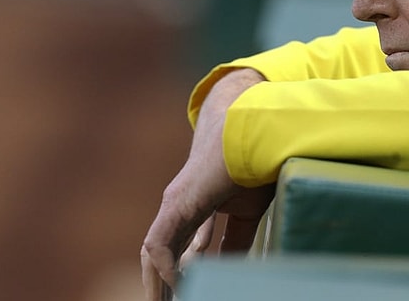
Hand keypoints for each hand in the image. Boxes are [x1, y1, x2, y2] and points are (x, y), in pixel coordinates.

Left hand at [140, 69, 264, 299]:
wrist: (252, 126)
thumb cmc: (254, 162)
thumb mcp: (247, 212)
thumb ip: (236, 240)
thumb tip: (234, 269)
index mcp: (194, 209)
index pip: (179, 251)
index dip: (179, 276)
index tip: (186, 295)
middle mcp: (178, 208)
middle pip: (162, 255)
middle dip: (163, 285)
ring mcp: (175, 204)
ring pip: (154, 253)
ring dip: (157, 283)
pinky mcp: (177, 202)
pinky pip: (160, 243)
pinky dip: (164, 267)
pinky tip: (174, 284)